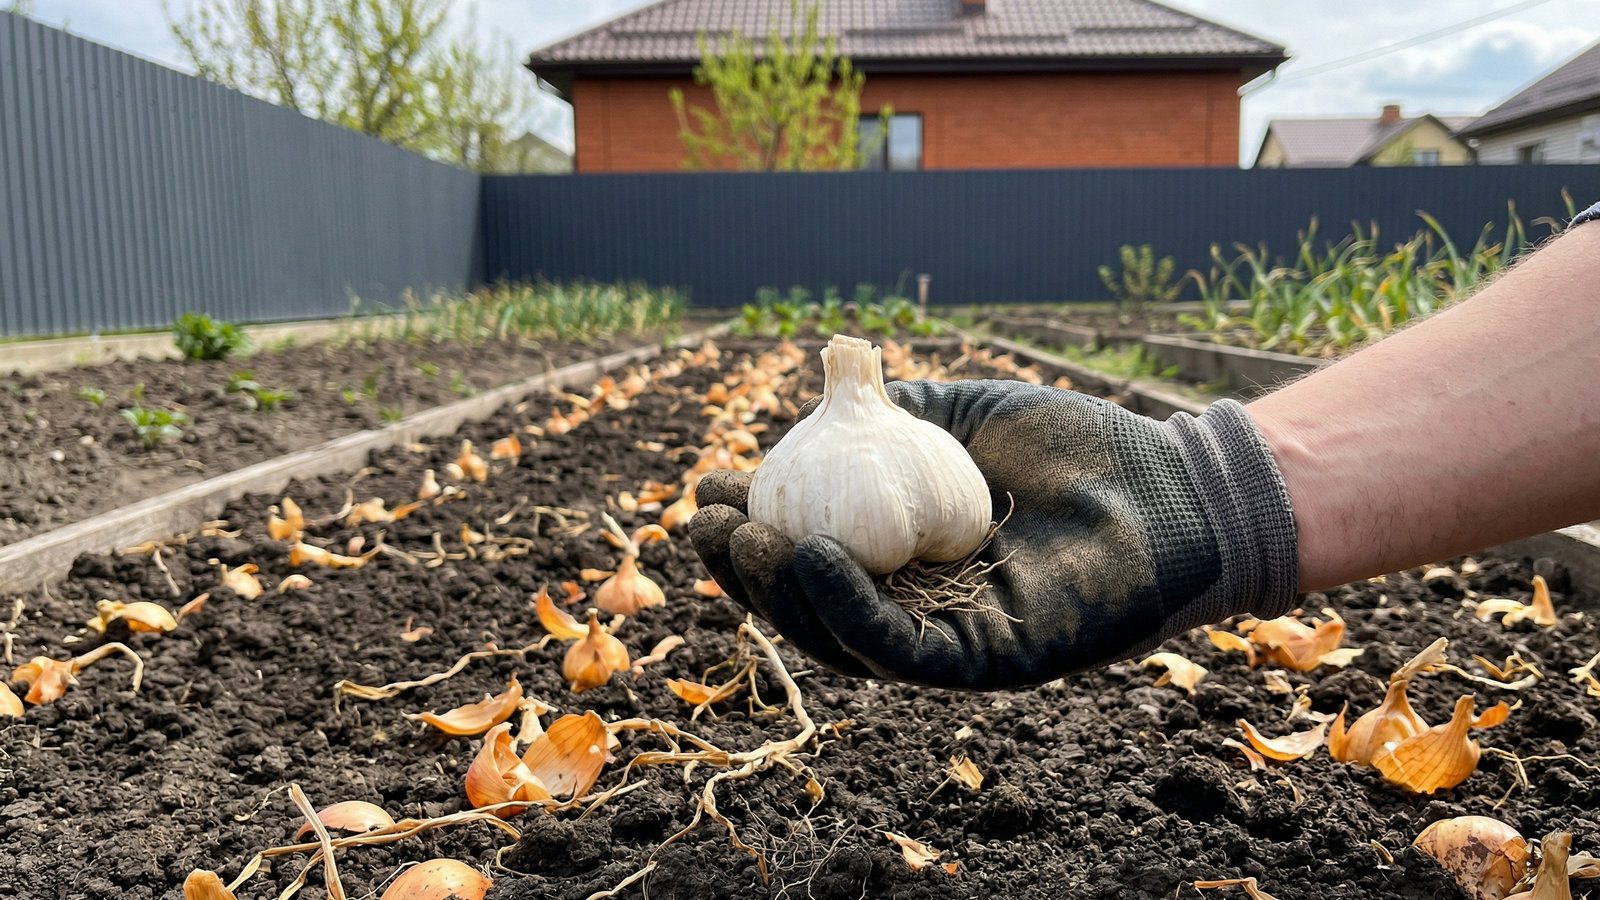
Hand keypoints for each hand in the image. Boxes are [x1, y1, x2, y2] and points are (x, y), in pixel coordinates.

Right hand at [689, 380, 1298, 689]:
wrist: (1170, 481)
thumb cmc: (1073, 448)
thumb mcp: (961, 414)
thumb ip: (894, 412)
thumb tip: (824, 394)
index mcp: (907, 561)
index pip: (811, 560)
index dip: (754, 533)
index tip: (711, 491)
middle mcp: (920, 610)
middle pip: (812, 609)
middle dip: (748, 574)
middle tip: (707, 527)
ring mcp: (952, 642)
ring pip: (843, 640)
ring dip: (781, 596)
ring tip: (742, 542)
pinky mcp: (988, 663)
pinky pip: (904, 651)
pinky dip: (850, 612)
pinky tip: (814, 561)